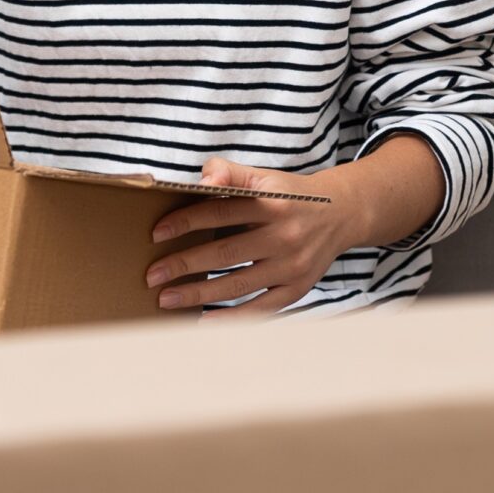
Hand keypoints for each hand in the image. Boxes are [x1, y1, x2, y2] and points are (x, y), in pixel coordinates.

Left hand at [144, 157, 360, 318]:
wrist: (341, 214)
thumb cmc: (289, 195)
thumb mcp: (264, 176)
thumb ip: (230, 172)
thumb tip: (202, 180)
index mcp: (271, 203)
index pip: (220, 212)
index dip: (186, 222)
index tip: (156, 234)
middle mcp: (283, 236)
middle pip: (225, 253)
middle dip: (184, 265)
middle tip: (152, 275)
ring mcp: (292, 266)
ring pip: (238, 284)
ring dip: (199, 293)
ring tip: (166, 299)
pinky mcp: (297, 289)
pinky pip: (260, 308)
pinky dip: (231, 318)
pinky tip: (203, 320)